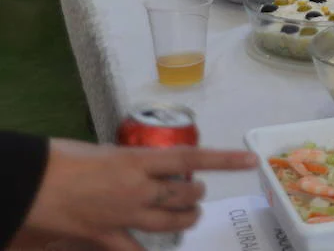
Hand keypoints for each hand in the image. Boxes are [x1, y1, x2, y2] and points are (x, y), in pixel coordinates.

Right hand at [18, 140, 257, 250]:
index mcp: (138, 159)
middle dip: (195, 193)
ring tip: (190, 215)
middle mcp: (139, 188)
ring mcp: (125, 215)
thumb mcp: (105, 151)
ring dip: (186, 217)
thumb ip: (130, 161)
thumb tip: (141, 166)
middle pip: (184, 193)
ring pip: (171, 221)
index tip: (250, 160)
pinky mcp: (107, 237)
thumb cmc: (61, 158)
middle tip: (195, 192)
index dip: (224, 160)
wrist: (31, 183)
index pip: (192, 158)